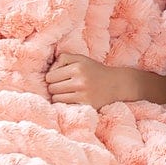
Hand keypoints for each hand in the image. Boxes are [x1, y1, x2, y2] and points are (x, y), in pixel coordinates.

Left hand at [45, 54, 165, 106]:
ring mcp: (83, 94)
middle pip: (51, 88)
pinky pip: (65, 106)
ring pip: (56, 99)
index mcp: (77, 67)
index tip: (59, 78)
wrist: (116, 84)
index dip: (52, 78)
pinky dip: (65, 103)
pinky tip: (72, 99)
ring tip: (67, 93)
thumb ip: (63, 58)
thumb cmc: (94, 70)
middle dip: (54, 88)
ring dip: (59, 97)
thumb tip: (48, 71)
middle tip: (63, 86)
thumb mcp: (81, 58)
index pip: (49, 77)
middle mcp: (80, 80)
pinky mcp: (86, 105)